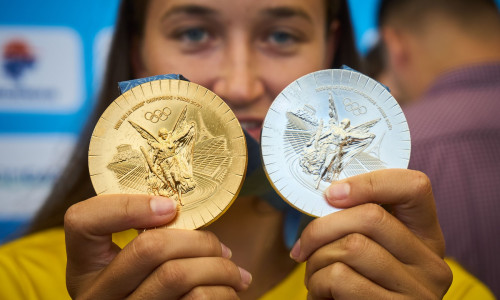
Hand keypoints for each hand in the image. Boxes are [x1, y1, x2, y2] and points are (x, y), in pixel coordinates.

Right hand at [64, 194, 250, 298]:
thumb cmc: (159, 284)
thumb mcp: (137, 262)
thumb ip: (149, 233)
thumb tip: (188, 205)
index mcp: (85, 266)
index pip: (81, 220)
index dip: (127, 206)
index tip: (170, 207)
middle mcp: (95, 294)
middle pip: (148, 247)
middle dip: (198, 240)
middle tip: (220, 248)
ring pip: (176, 275)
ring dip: (218, 267)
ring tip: (232, 271)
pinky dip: (223, 291)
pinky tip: (228, 291)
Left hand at [290, 169, 451, 298]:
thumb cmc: (357, 287)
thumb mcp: (371, 251)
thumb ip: (360, 223)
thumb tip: (329, 194)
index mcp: (426, 238)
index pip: (414, 187)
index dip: (369, 183)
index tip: (331, 195)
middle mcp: (431, 264)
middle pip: (371, 216)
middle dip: (322, 228)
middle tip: (304, 246)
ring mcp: (417, 291)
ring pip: (352, 246)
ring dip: (316, 259)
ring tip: (314, 273)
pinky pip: (341, 278)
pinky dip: (317, 283)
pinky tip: (320, 293)